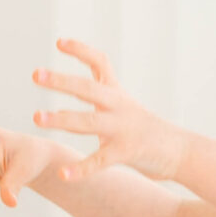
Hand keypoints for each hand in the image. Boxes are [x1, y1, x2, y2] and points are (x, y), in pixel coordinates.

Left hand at [29, 39, 186, 182]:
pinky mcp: (127, 152)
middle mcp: (119, 106)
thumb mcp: (122, 107)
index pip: (100, 63)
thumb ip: (98, 98)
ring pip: (88, 122)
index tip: (60, 42)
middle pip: (87, 89)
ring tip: (36, 117)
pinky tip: (63, 174)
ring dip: (60, 119)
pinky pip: (99, 161)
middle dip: (60, 81)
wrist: (180, 151)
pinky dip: (80, 169)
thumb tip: (66, 97)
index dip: (81, 50)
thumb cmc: (145, 130)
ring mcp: (122, 129)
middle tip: (36, 75)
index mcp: (116, 94)